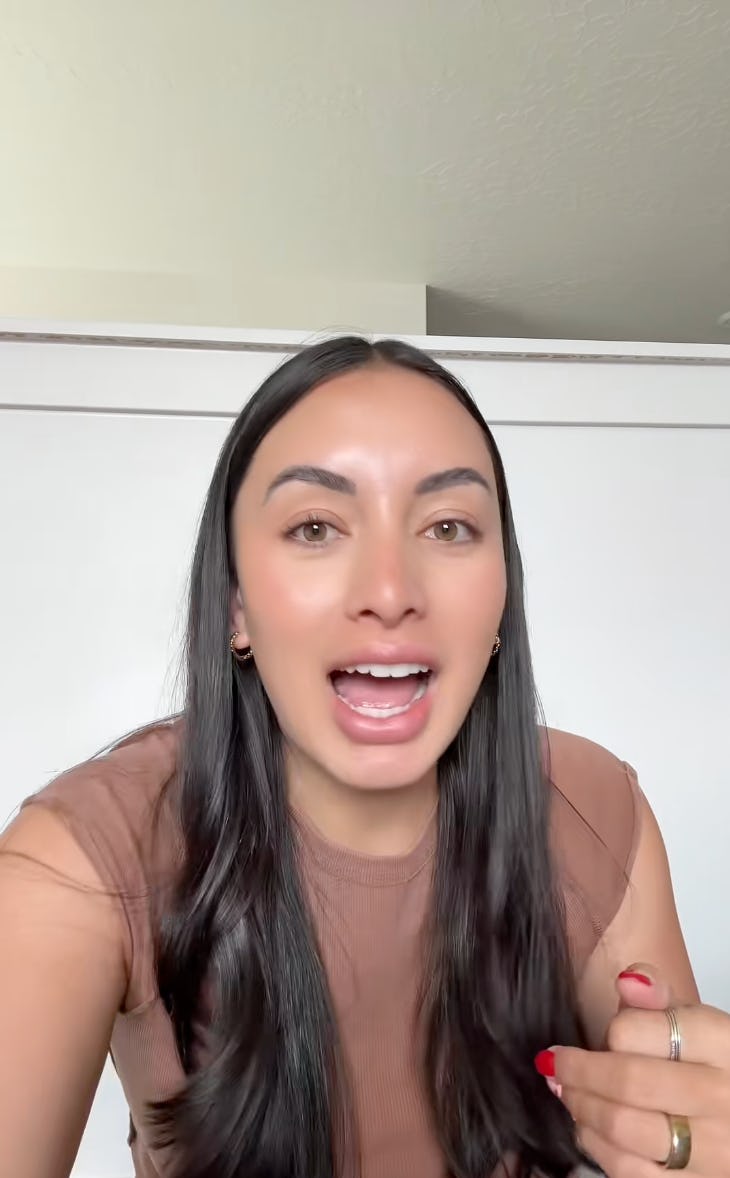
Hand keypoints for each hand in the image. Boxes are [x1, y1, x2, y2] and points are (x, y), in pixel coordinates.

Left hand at [534, 963, 729, 1175]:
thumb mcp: (699, 1023)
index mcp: (723, 1045)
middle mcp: (722, 1098)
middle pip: (628, 1082)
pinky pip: (630, 1171)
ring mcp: (713, 1150)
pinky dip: (597, 1147)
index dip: (614, 1030)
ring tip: (567, 1092)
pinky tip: (588, 1128)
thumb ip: (660, 998)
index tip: (603, 1034)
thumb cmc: (717, 1066)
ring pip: (624, 1130)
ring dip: (582, 1108)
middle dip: (579, 1072)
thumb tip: (628, 981)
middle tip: (556, 1063)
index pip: (645, 1031)